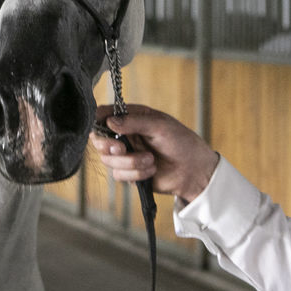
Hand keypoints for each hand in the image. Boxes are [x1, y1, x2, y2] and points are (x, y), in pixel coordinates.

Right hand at [88, 104, 218, 202]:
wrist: (194, 171)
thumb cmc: (181, 142)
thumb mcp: (160, 126)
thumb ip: (133, 122)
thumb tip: (109, 122)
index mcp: (132, 118)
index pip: (104, 115)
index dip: (97, 119)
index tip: (101, 126)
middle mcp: (125, 135)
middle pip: (99, 139)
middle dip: (107, 145)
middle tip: (122, 148)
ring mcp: (126, 154)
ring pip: (108, 159)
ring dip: (130, 162)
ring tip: (150, 160)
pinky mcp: (129, 172)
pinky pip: (118, 175)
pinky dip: (135, 173)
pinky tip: (151, 170)